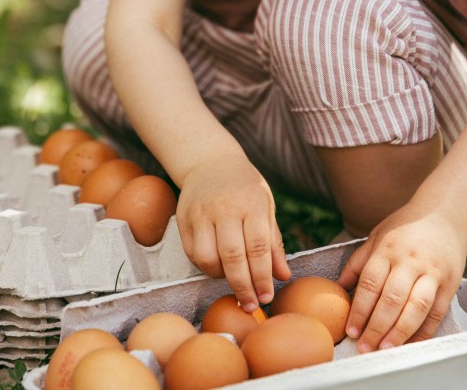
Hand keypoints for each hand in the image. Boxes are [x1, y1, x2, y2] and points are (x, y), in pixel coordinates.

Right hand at [176, 152, 290, 310]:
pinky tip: (217, 267)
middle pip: (232, 256)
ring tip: (232, 280)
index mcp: (250, 203)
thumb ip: (273, 241)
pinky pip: (192, 252)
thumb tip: (283, 276)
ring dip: (221, 277)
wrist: (210, 160)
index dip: (262, 276)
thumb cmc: (244, 187)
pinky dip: (205, 267)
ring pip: (207, 257)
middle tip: (251, 305)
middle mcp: (224, 207)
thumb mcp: (265, 205)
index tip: (267, 296)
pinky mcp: (183, 218)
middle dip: (243, 286)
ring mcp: (201, 212)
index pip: (258, 246)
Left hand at [338, 204, 466, 351]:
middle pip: (391, 299)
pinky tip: (411, 343)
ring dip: (400, 332)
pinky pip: (436, 312)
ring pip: (415, 308)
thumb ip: (358, 261)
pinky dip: (425, 331)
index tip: (350, 330)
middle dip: (376, 327)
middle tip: (364, 347)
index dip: (359, 309)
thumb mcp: (376, 235)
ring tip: (385, 349)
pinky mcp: (449, 283)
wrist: (443, 215)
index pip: (369, 283)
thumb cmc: (404, 227)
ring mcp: (430, 273)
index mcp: (386, 249)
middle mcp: (408, 262)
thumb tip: (339, 286)